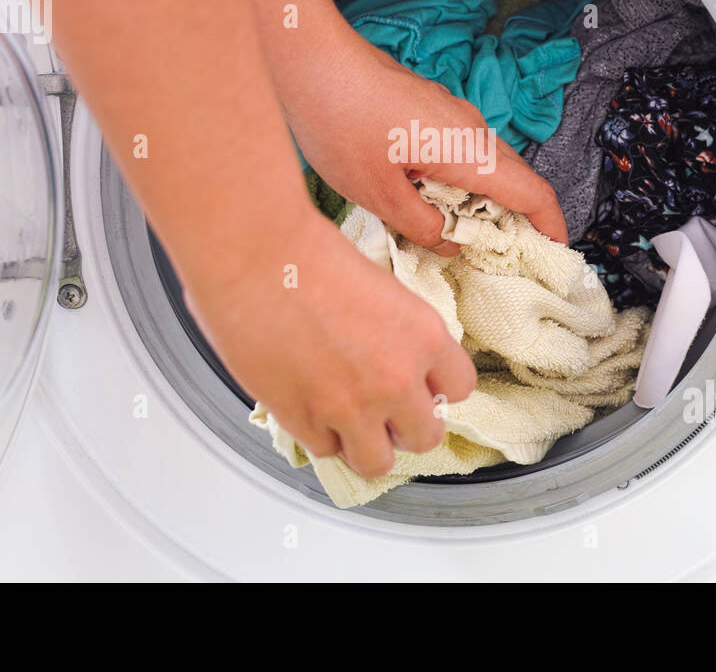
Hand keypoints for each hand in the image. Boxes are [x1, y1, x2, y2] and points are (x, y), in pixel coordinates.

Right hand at [181, 208, 476, 477]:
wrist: (255, 255)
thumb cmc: (309, 254)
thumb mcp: (382, 288)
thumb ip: (400, 334)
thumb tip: (399, 362)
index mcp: (424, 337)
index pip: (460, 388)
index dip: (436, 388)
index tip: (421, 385)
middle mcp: (395, 379)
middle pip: (425, 435)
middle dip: (405, 425)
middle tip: (385, 410)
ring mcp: (350, 407)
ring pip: (377, 461)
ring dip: (366, 444)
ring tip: (350, 422)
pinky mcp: (304, 420)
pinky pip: (325, 450)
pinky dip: (318, 434)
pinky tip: (309, 406)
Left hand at [281, 32, 569, 253]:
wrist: (310, 58)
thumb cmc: (339, 119)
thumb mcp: (376, 193)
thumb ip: (420, 225)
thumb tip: (449, 242)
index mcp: (468, 151)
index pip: (532, 193)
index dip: (552, 228)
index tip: (558, 257)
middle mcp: (470, 129)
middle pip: (516, 179)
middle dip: (521, 222)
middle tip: (509, 263)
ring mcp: (451, 114)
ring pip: (487, 165)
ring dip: (486, 202)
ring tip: (467, 240)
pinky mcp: (429, 109)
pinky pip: (462, 152)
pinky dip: (463, 183)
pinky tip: (433, 203)